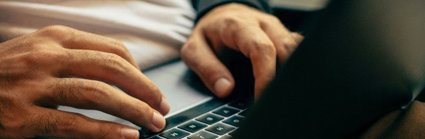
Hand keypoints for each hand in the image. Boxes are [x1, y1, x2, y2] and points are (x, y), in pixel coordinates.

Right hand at [0, 25, 169, 138]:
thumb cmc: (5, 73)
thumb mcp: (40, 52)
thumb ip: (76, 58)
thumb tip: (121, 76)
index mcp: (55, 38)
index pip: (113, 50)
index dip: (141, 72)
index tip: (153, 89)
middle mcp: (46, 56)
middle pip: (112, 69)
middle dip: (145, 90)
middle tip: (162, 108)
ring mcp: (32, 86)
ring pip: (98, 94)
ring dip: (133, 110)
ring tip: (153, 124)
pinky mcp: (20, 118)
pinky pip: (73, 125)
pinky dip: (106, 132)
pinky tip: (126, 137)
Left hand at [181, 3, 303, 98]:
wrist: (221, 15)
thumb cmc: (209, 33)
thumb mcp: (194, 49)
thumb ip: (207, 68)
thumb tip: (226, 89)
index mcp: (239, 26)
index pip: (262, 49)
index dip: (266, 75)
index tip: (262, 97)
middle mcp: (263, 24)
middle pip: (287, 49)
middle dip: (284, 78)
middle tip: (275, 102)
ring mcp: (277, 29)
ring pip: (298, 49)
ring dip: (294, 73)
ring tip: (284, 96)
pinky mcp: (285, 36)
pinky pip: (299, 49)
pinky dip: (297, 67)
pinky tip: (289, 85)